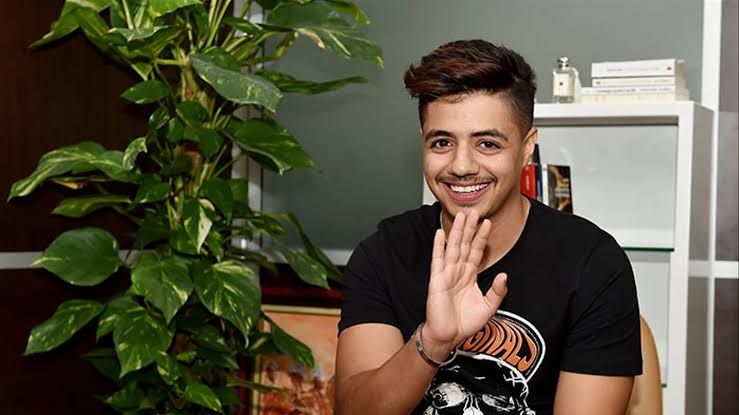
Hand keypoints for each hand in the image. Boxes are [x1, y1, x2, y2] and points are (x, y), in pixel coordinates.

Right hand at [423, 210, 507, 353]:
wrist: (449, 336)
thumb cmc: (465, 323)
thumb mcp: (489, 307)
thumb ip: (497, 291)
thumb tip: (503, 275)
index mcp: (469, 276)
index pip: (476, 251)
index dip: (482, 237)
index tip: (487, 223)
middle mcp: (458, 271)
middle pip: (465, 244)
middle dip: (469, 228)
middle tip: (473, 211)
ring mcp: (447, 274)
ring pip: (453, 247)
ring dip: (457, 231)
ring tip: (461, 216)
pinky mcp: (437, 279)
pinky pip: (438, 260)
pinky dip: (439, 246)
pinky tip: (440, 233)